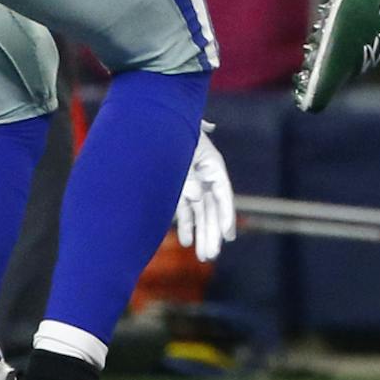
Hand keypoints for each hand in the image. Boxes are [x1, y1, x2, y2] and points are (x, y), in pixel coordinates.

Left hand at [176, 125, 235, 261]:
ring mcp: (190, 182)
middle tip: (211, 255)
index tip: (228, 236)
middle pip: (212, 208)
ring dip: (201, 234)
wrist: (150, 122)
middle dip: (212, 233)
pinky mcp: (177, 189)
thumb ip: (188, 175)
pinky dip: (185, 225)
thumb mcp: (182, 150)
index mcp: (211, 163)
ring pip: (200, 213)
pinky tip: (186, 242)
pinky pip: (184, 210)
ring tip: (203, 256)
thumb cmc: (169, 132)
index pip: (223, 193)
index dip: (226, 215)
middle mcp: (204, 175)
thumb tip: (197, 196)